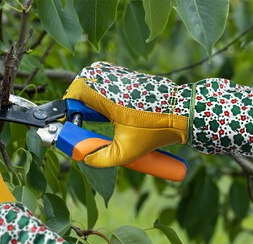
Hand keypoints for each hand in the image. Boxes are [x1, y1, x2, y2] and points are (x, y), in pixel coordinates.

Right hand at [64, 61, 188, 167]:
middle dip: (78, 102)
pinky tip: (111, 109)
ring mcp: (121, 74)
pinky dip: (102, 92)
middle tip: (82, 119)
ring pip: (94, 79)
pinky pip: (107, 79)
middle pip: (82, 84)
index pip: (75, 91)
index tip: (73, 121)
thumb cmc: (155, 130)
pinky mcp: (130, 75)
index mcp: (106, 94)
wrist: (183, 113)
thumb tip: (86, 159)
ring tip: (96, 116)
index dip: (69, 107)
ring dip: (90, 97)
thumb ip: (101, 158)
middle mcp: (111, 78)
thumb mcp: (126, 150)